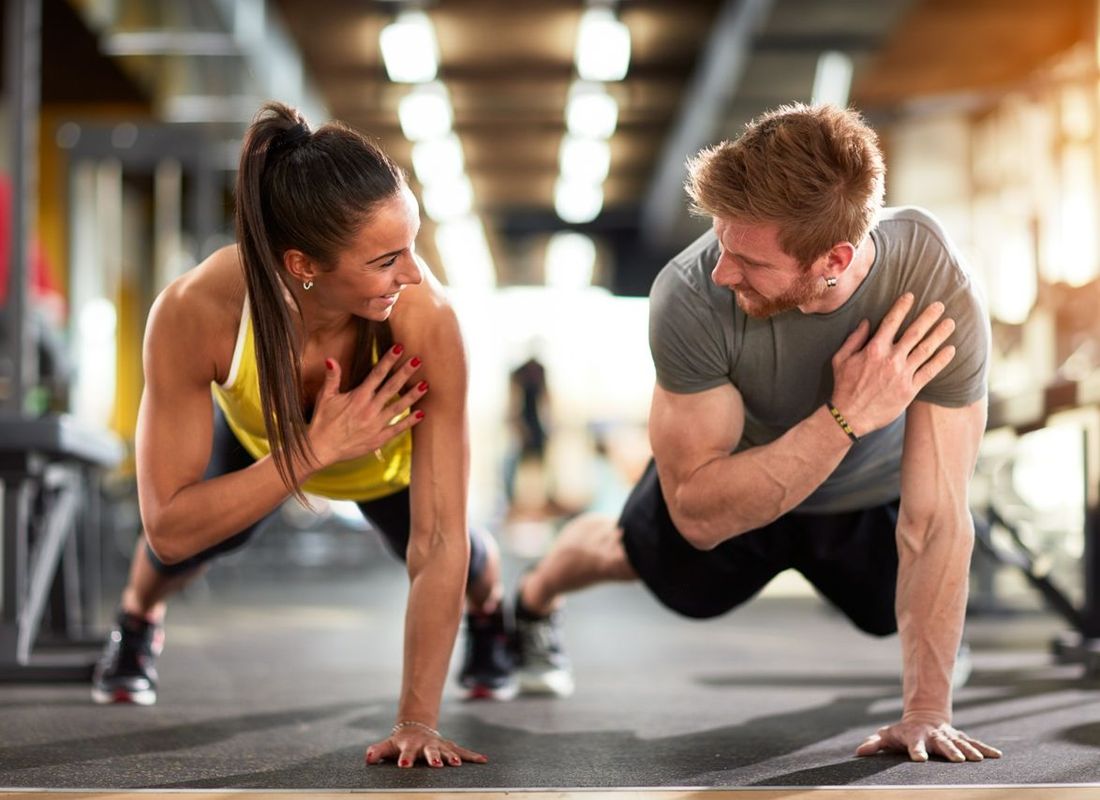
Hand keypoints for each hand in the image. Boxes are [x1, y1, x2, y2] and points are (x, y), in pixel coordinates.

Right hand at [308, 344, 427, 467]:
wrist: (320, 449)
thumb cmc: (322, 421)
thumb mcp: (324, 397)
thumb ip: (332, 378)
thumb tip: (330, 359)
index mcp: (358, 397)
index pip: (377, 374)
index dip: (389, 360)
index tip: (400, 348)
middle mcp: (369, 409)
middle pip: (392, 387)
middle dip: (405, 373)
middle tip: (419, 361)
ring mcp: (376, 424)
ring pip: (399, 407)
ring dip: (413, 395)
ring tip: (426, 385)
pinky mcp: (378, 439)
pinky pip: (397, 429)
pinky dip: (410, 421)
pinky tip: (422, 413)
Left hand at [365, 722, 487, 767]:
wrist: (416, 727)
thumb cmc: (400, 741)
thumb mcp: (388, 745)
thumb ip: (377, 751)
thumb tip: (367, 757)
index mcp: (410, 745)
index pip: (406, 753)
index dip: (405, 759)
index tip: (403, 765)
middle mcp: (426, 744)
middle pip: (430, 751)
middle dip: (434, 757)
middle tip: (436, 764)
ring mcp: (439, 745)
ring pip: (447, 751)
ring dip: (452, 757)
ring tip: (457, 765)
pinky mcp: (449, 747)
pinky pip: (462, 751)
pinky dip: (473, 756)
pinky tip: (483, 760)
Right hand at [830, 293, 955, 436]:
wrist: (850, 416)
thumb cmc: (843, 386)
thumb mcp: (841, 359)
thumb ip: (854, 339)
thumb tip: (867, 322)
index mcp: (874, 349)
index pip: (891, 322)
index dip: (902, 307)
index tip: (911, 296)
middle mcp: (891, 359)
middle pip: (914, 333)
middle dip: (928, 317)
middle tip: (940, 305)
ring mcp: (902, 374)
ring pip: (926, 350)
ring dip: (940, 335)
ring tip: (950, 323)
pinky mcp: (910, 390)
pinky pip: (929, 372)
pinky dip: (941, 360)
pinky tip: (951, 350)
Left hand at [856, 719, 1001, 762]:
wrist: (923, 717)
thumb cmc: (902, 732)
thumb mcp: (887, 735)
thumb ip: (874, 744)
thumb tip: (859, 752)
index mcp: (915, 736)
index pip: (914, 744)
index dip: (916, 751)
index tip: (919, 759)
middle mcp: (934, 736)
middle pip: (942, 744)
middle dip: (950, 751)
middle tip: (957, 760)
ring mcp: (948, 736)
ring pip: (960, 742)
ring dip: (969, 751)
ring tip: (977, 760)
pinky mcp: (960, 738)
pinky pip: (974, 743)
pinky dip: (985, 749)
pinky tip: (997, 756)